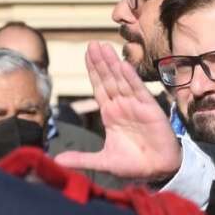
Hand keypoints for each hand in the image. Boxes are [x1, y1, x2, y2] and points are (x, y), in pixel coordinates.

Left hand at [54, 42, 180, 180]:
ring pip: (122, 80)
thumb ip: (81, 159)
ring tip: (104, 47)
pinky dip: (131, 78)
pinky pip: (138, 91)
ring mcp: (136, 106)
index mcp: (110, 114)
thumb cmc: (134, 165)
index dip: (93, 71)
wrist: (158, 171)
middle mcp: (122, 106)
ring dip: (113, 64)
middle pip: (109, 80)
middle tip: (92, 44)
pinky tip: (123, 65)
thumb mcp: (103, 162)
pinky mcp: (150, 109)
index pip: (99, 88)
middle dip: (100, 62)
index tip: (87, 54)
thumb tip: (56, 161)